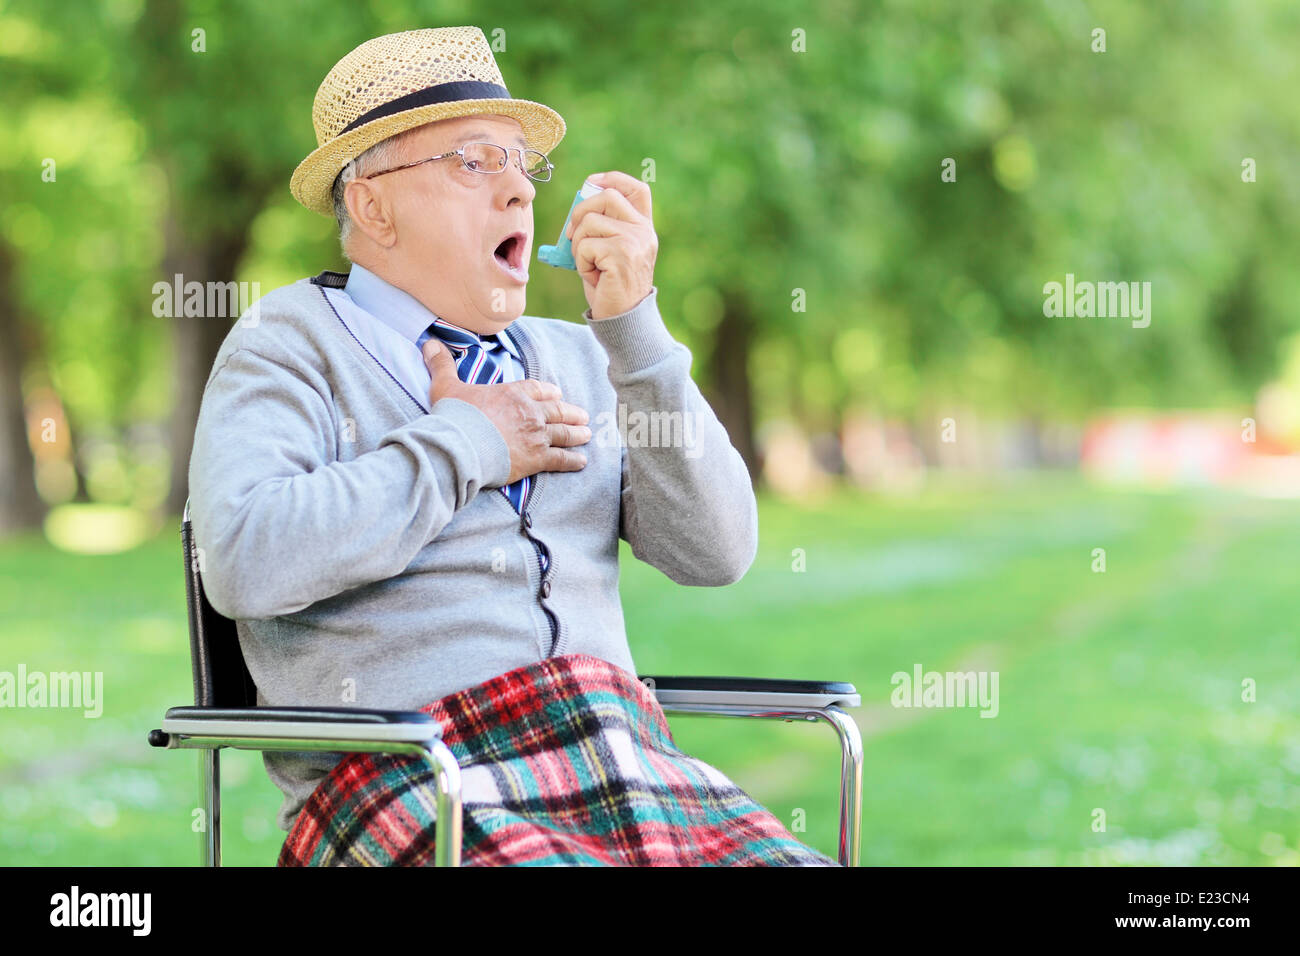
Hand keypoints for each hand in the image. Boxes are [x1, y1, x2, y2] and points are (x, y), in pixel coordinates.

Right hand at [422, 339, 590, 483]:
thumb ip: (441, 365)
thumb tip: (428, 343)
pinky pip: (560, 459)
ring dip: (576, 434)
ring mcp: (536, 435)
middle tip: (583, 416)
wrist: (461, 446)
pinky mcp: (536, 459)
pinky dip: (572, 460)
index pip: (536, 390)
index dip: (548, 393)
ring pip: (563, 433)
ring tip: (587, 434)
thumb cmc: (454, 416)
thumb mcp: (445, 386)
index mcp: (512, 393)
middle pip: (556, 411)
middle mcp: (529, 412)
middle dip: (570, 413)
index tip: (557, 395)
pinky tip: (582, 461)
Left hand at [566, 171, 657, 319]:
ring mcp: (634, 242)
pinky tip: (594, 276)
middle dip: (580, 212)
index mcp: (644, 228)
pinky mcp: (621, 255)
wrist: (623, 319)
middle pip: (606, 196)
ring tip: (588, 264)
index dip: (614, 179)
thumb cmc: (611, 286)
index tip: (592, 182)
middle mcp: (643, 232)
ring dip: (578, 243)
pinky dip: (581, 262)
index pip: (637, 189)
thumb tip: (578, 208)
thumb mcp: (609, 251)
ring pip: (589, 221)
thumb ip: (601, 227)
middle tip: (572, 234)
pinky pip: (585, 245)